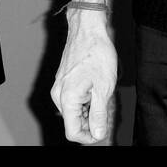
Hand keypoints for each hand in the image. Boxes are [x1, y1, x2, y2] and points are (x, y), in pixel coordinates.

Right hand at [50, 0, 117, 143]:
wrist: (88, 30)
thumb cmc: (96, 53)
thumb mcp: (104, 88)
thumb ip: (99, 114)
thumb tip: (98, 134)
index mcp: (67, 98)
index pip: (73, 132)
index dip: (89, 137)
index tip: (103, 131)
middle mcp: (58, 95)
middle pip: (73, 123)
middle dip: (91, 122)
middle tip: (108, 109)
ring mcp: (59, 87)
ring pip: (74, 111)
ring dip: (89, 110)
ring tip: (103, 95)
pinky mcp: (63, 82)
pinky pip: (73, 100)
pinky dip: (85, 100)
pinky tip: (96, 88)